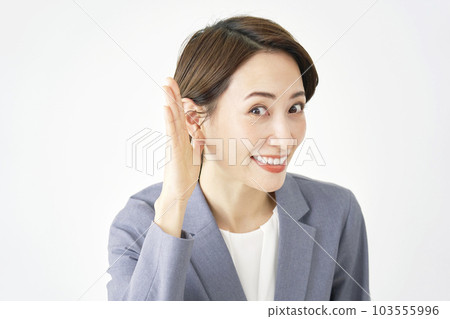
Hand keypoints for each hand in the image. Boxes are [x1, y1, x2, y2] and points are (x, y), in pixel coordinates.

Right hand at [159, 77, 203, 206]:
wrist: (178, 193)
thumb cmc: (184, 175)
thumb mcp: (195, 155)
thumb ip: (196, 142)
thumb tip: (199, 131)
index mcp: (181, 138)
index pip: (180, 115)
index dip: (179, 100)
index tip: (176, 85)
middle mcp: (175, 138)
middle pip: (174, 112)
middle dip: (171, 95)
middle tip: (168, 78)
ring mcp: (173, 144)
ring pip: (171, 119)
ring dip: (169, 102)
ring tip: (165, 86)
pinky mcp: (173, 152)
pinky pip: (172, 133)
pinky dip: (169, 120)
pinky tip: (167, 108)